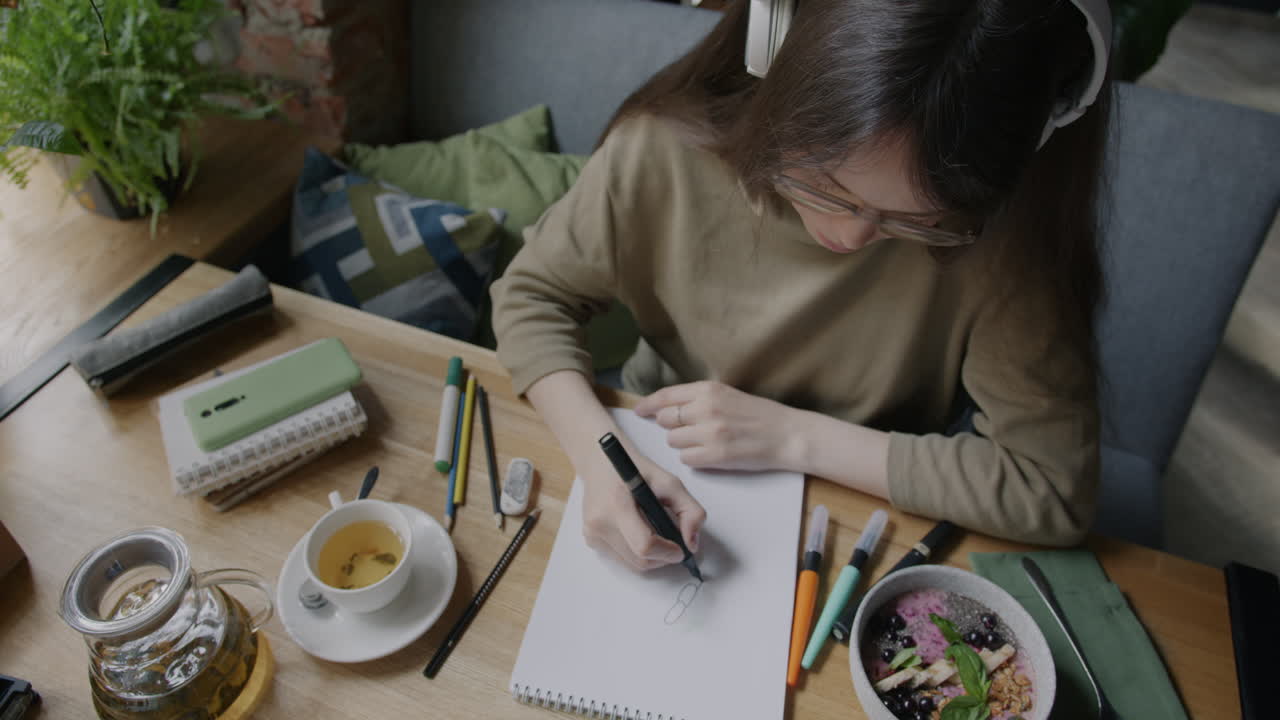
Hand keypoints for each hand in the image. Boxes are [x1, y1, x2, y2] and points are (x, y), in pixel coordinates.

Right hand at [579, 449, 705, 571]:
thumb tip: (692, 544)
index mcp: (617, 504)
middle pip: (640, 561)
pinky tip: (640, 532)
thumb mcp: (669, 482)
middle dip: (663, 557)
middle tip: (674, 543)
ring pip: (632, 564)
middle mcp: (600, 523)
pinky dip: (637, 553)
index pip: (644, 546)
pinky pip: (622, 559)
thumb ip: (690, 511)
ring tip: (657, 535)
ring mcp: (592, 534)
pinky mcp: (591, 540)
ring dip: (651, 557)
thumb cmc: (636, 470)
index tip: (680, 549)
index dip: (667, 552)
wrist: (602, 463)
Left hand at [634, 381, 800, 470]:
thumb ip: (698, 398)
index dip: (648, 405)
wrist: (788, 434)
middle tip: (689, 430)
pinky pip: (686, 459)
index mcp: (709, 389)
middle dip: (672, 427)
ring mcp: (711, 432)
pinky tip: (710, 454)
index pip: (666, 396)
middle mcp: (707, 408)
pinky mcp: (717, 455)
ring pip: (673, 441)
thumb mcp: (727, 394)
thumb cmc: (759, 415)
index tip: (639, 411)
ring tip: (705, 442)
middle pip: (666, 420)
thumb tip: (666, 408)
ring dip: (683, 444)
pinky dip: (694, 459)